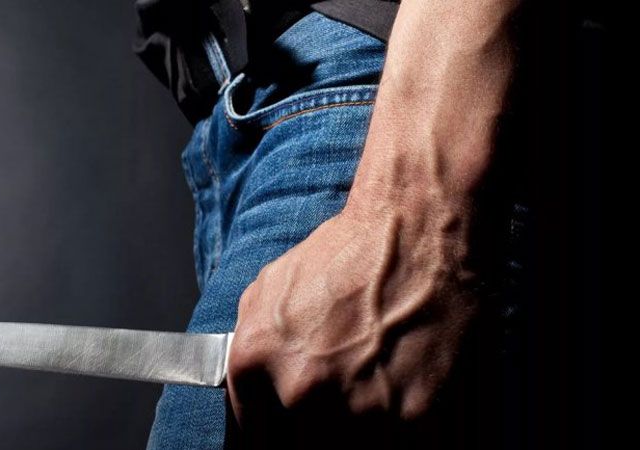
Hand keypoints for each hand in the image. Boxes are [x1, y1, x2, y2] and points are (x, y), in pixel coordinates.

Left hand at [226, 195, 479, 447]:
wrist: (416, 230)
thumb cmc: (346, 252)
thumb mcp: (268, 288)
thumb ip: (248, 346)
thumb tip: (247, 396)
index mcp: (254, 361)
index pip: (252, 436)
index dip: (275, 436)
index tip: (292, 433)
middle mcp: (298, 390)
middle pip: (302, 448)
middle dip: (319, 430)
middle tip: (342, 398)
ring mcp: (356, 408)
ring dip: (362, 432)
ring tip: (376, 390)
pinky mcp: (413, 417)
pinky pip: (400, 446)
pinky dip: (403, 428)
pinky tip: (406, 388)